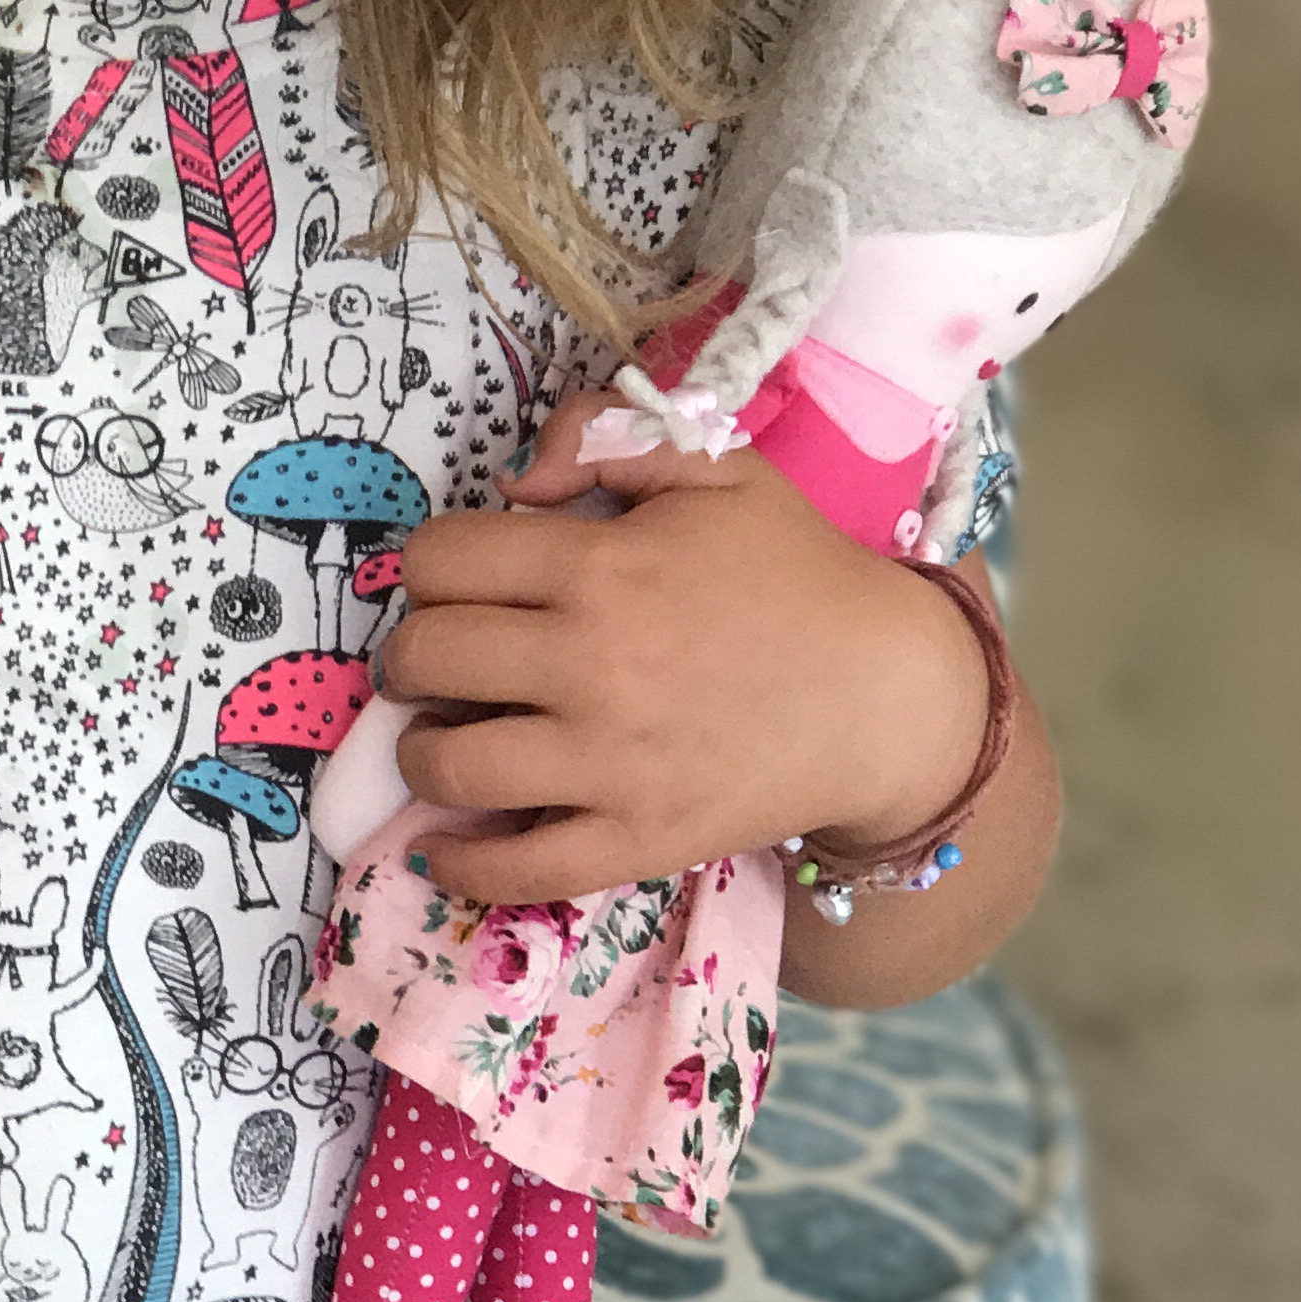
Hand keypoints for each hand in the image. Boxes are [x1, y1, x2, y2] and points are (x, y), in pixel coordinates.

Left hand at [377, 391, 995, 913]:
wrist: (888, 695)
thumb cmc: (797, 575)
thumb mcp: (721, 467)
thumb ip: (612, 433)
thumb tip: (516, 479)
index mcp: (601, 566)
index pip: (440, 560)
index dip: (434, 565)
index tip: (461, 582)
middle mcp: (591, 664)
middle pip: (424, 658)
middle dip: (413, 654)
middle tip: (440, 660)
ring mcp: (609, 762)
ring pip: (445, 763)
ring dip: (421, 749)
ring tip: (446, 736)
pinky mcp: (634, 839)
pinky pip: (513, 868)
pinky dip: (457, 862)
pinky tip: (440, 843)